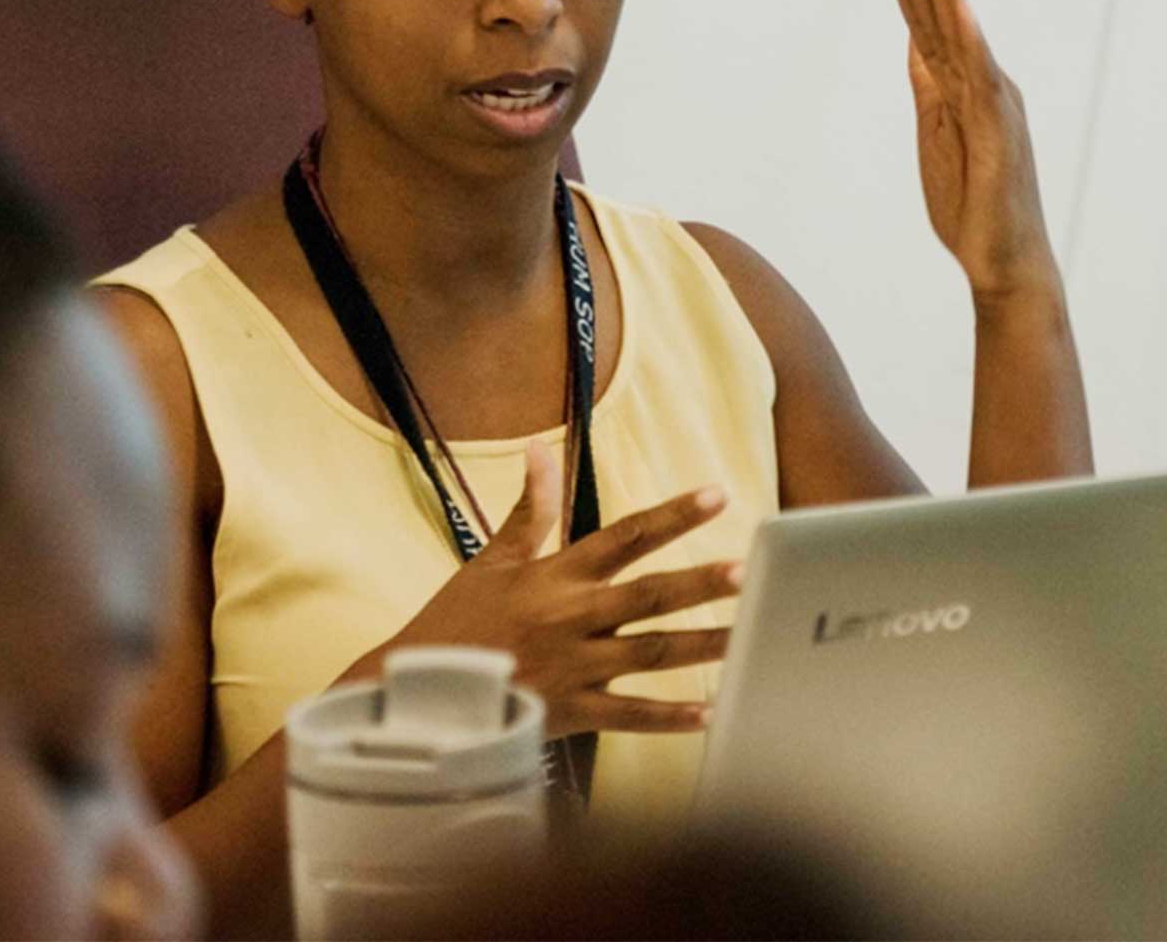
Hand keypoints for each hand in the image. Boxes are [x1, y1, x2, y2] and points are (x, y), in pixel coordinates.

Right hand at [371, 439, 741, 737]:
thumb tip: (541, 448)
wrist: (417, 691)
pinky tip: (710, 714)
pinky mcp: (570, 712)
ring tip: (750, 637)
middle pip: (648, 595)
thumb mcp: (492, 559)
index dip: (673, 514)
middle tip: (745, 571)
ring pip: (651, 654)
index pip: (625, 535)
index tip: (717, 494)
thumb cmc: (457, 621)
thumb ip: (528, 507)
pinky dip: (668, 719)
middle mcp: (572, 617)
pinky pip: (628, 716)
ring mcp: (574, 667)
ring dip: (702, 646)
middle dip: (699, 584)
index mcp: (556, 575)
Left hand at [883, 0, 1058, 302]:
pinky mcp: (1000, 133)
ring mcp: (994, 105)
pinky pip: (984, 80)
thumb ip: (930, 87)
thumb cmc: (973, 208)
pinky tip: (960, 9)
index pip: (928, 21)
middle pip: (942, 15)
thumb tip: (915, 43)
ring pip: (963, 34)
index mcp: (963, 86)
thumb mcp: (937, 134)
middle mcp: (983, 84)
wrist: (1004, 264)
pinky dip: (973, 42)